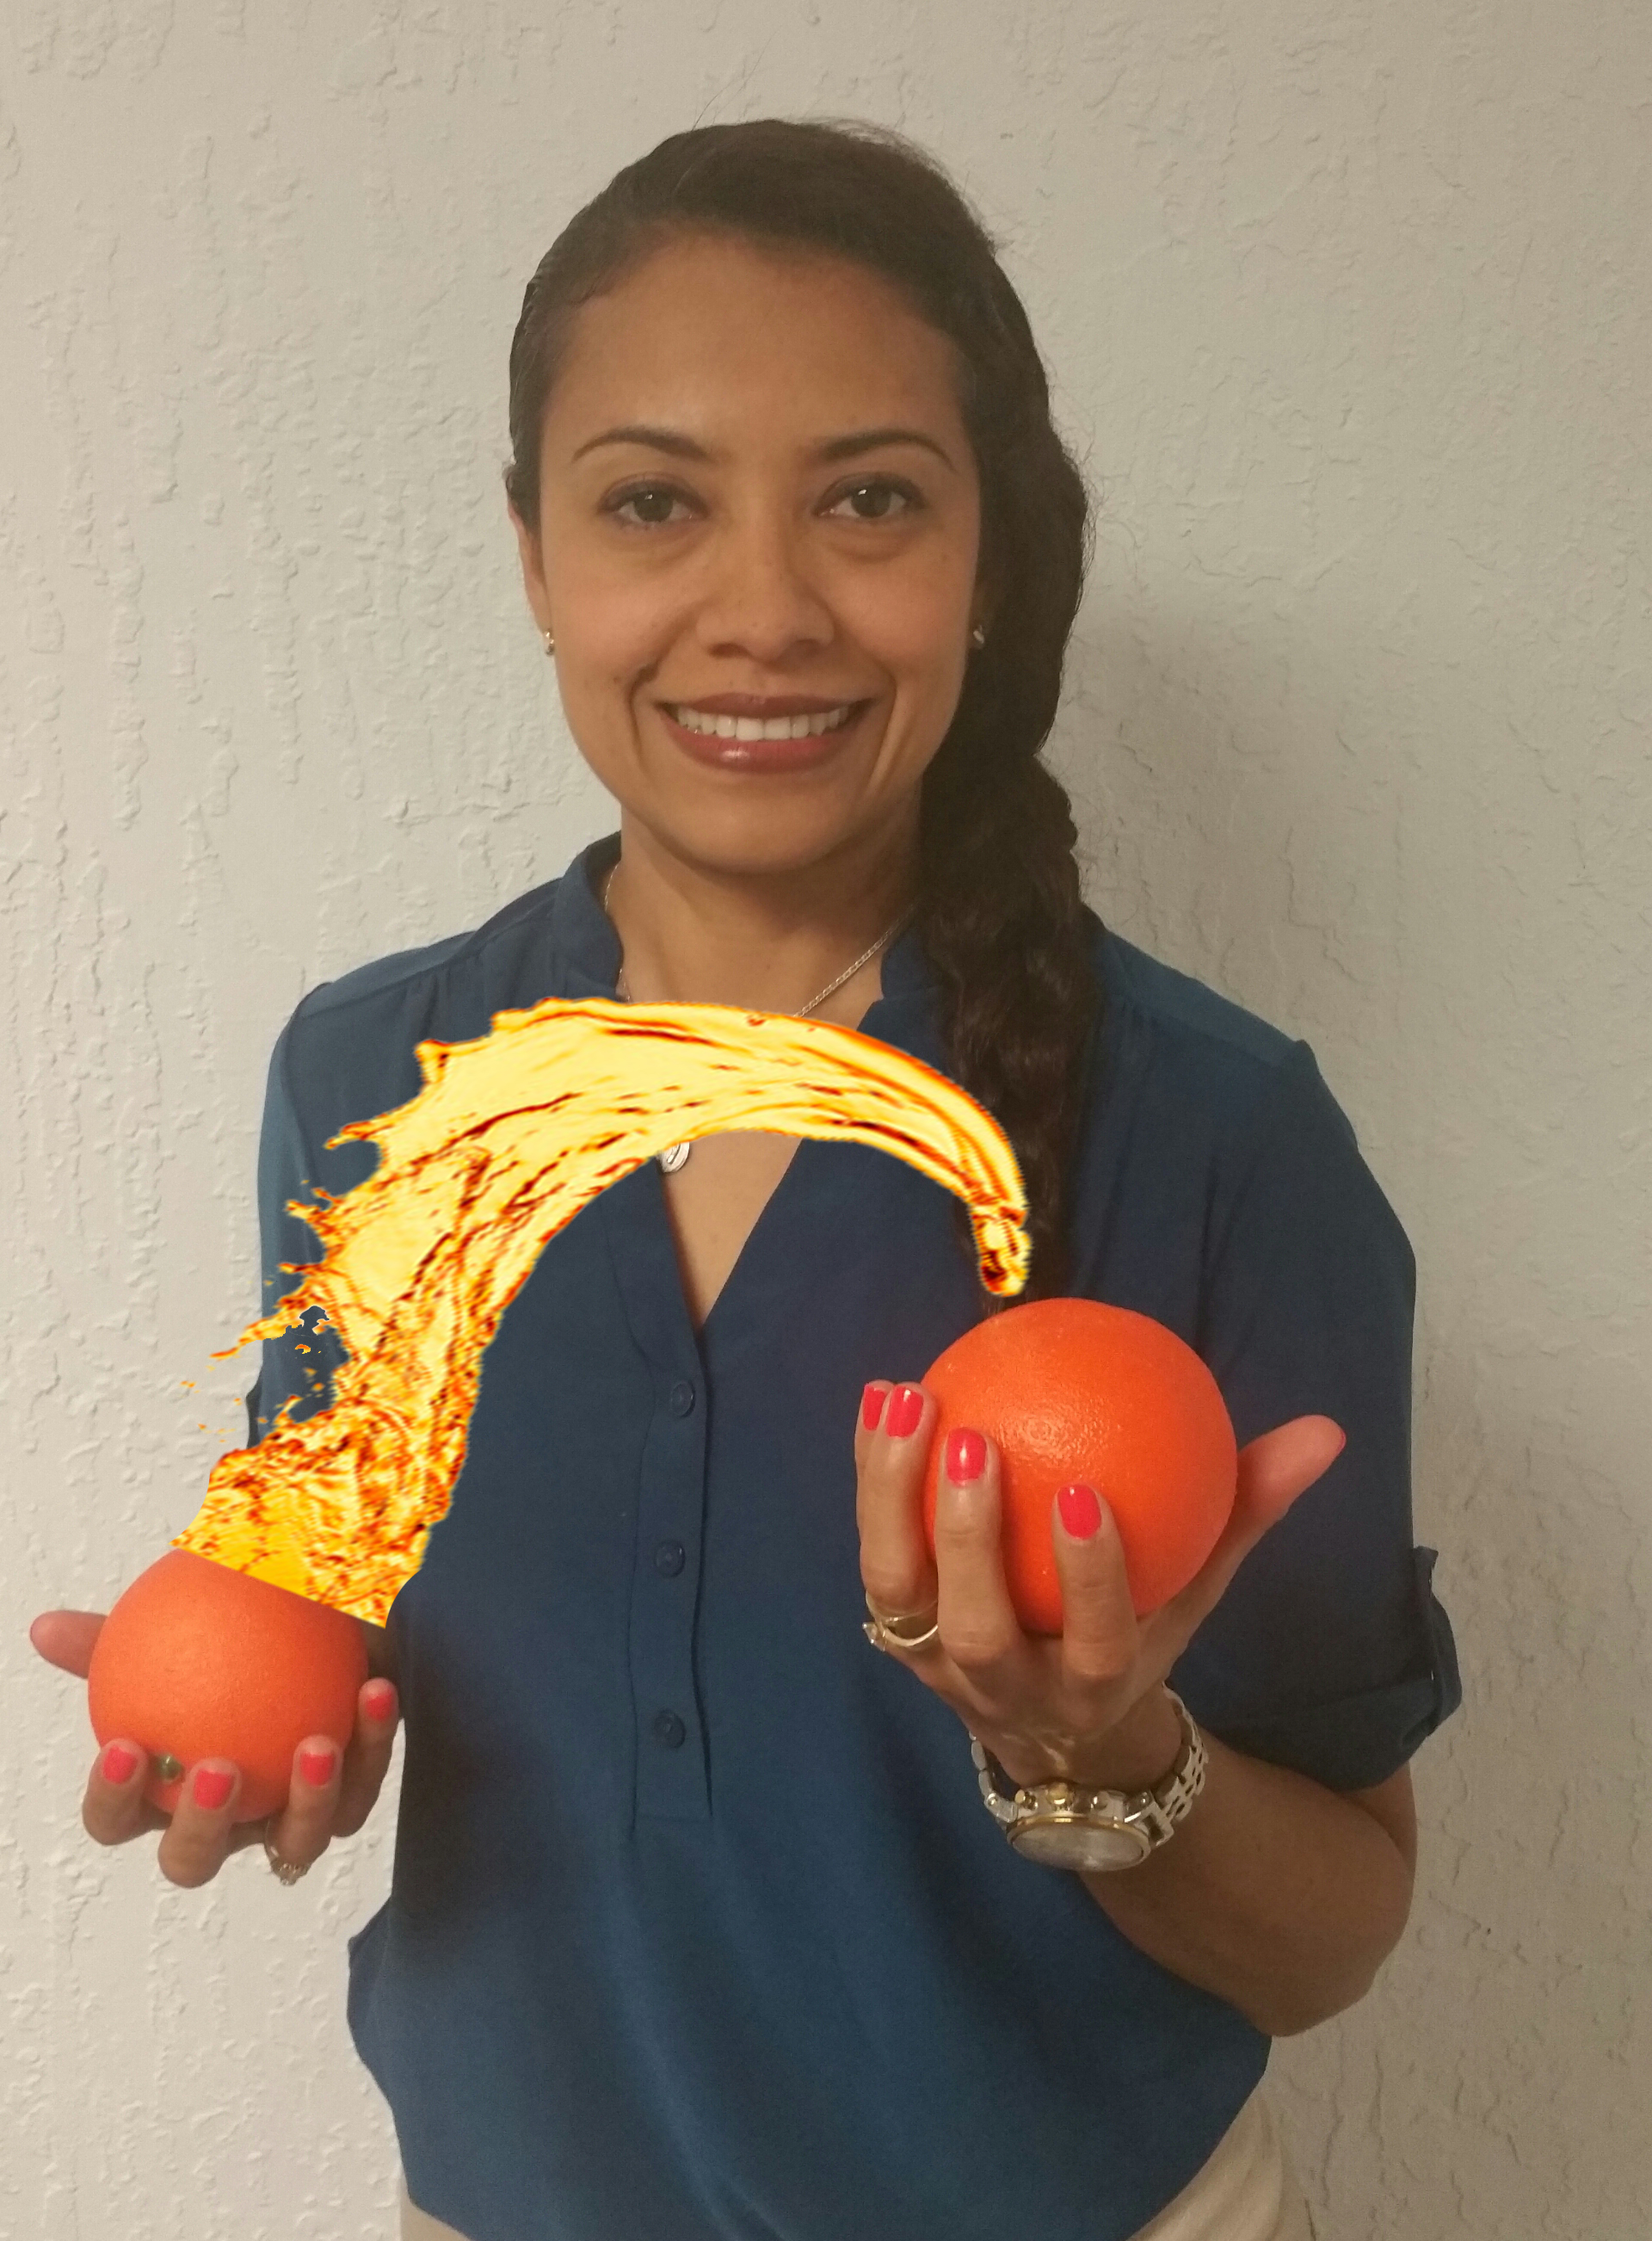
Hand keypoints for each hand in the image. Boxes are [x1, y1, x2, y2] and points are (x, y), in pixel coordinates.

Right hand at [28, 1607, 402, 1889]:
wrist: (311, 1630)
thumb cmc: (228, 1644)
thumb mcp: (175, 1631)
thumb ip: (116, 1638)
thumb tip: (48, 1628)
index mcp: (163, 1793)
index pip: (118, 1819)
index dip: (114, 1800)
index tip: (126, 1746)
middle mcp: (224, 1822)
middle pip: (194, 1860)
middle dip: (200, 1828)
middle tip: (215, 1768)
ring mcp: (288, 1819)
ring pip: (297, 1842)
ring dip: (308, 1799)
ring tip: (313, 1745)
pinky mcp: (351, 1796)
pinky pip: (364, 1781)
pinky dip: (372, 1740)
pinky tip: (374, 1691)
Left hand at [855, 1381, 1345, 1794]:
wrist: (1053, 1733)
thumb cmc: (1136, 1632)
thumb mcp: (1194, 1589)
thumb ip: (1246, 1509)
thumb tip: (1321, 1432)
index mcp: (1092, 1686)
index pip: (1093, 1642)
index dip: (1086, 1578)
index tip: (1083, 1493)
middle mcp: (1005, 1688)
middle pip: (978, 1627)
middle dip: (969, 1540)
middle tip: (974, 1439)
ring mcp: (936, 1665)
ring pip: (898, 1589)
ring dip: (892, 1495)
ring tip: (911, 1397)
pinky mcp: (893, 1630)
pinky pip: (874, 1548)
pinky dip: (870, 1474)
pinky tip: (883, 1393)